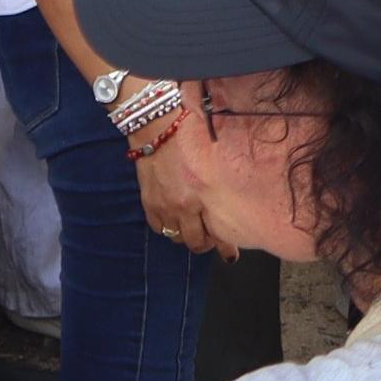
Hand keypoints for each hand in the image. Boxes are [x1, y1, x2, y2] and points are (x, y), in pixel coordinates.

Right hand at [132, 136, 220, 257]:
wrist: (158, 126)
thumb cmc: (191, 137)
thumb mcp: (213, 162)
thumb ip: (218, 184)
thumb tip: (230, 200)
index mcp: (205, 193)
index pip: (218, 231)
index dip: (225, 247)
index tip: (231, 255)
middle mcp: (184, 205)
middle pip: (196, 242)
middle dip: (205, 245)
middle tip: (211, 242)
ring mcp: (165, 206)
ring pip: (177, 238)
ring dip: (186, 237)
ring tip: (193, 231)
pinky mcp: (149, 203)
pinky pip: (159, 228)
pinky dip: (167, 228)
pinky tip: (174, 222)